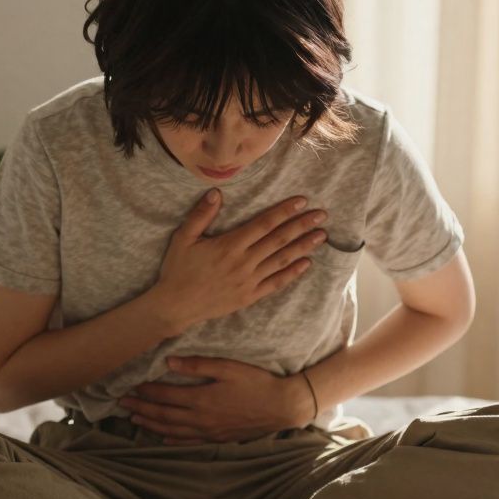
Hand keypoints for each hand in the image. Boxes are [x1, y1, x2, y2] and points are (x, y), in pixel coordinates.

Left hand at [118, 356, 316, 444]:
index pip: (164, 396)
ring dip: (150, 425)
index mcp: (201, 399)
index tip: (129, 387)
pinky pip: (188, 442)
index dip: (145, 392)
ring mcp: (208, 432)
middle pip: (162, 415)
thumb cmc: (257, 383)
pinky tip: (161, 438)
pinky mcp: (217, 438)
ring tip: (133, 420)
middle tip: (121, 404)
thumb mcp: (228, 367)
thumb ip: (198, 365)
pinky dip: (171, 440)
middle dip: (140, 409)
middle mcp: (200, 419)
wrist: (282, 407)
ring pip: (171, 430)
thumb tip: (169, 362)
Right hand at [148, 190, 328, 333]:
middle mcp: (243, 262)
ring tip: (321, 236)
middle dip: (302, 225)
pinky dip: (292, 273)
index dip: (284, 211)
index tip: (302, 201)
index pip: (264, 223)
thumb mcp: (183, 238)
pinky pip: (276, 283)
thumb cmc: (178, 270)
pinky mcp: (249, 296)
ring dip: (303, 246)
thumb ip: (201, 215)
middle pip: (279, 240)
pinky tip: (306, 263)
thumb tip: (216, 192)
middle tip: (322, 215)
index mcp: (229, 245)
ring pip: (281, 260)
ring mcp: (248, 281)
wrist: (176, 306)